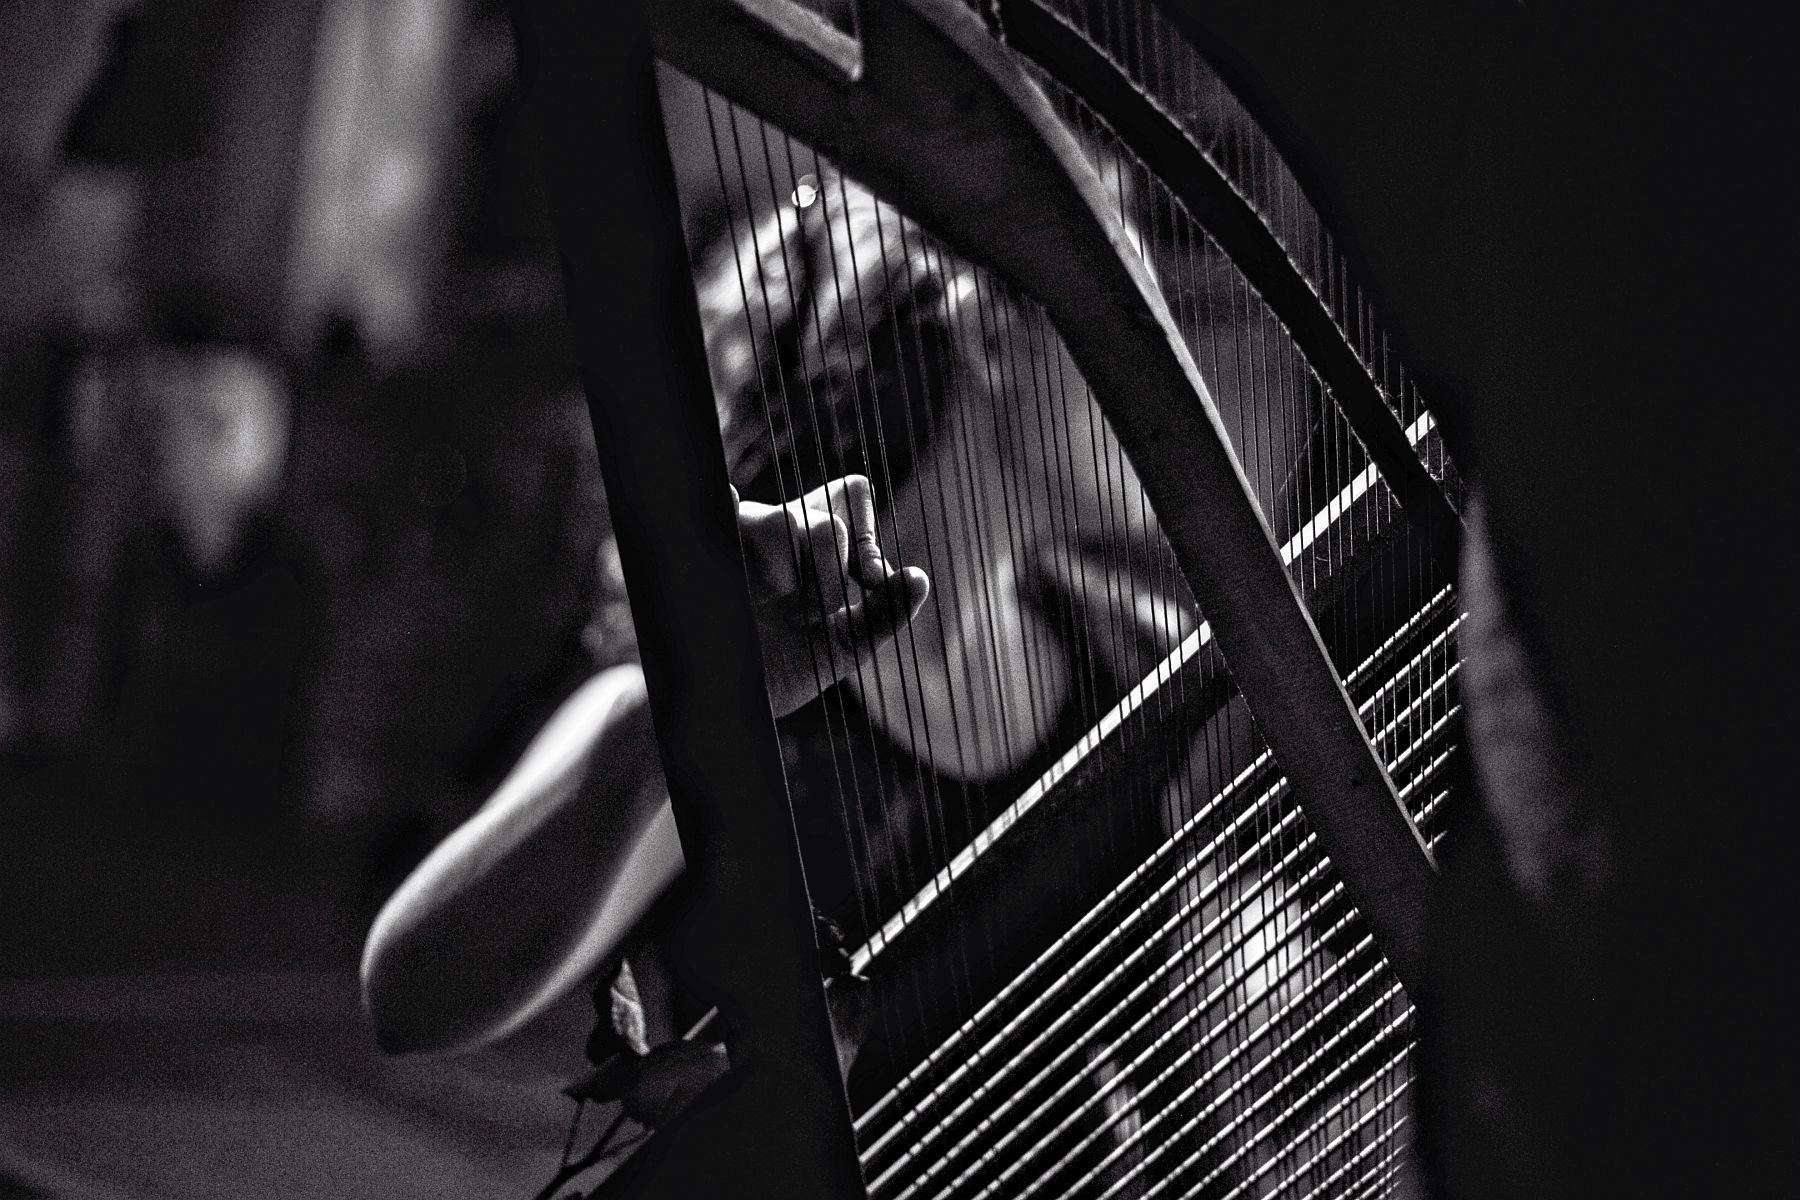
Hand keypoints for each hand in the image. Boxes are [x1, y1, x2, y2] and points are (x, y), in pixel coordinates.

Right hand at [735, 474, 929, 717]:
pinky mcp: (704, 552)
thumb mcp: (843, 644)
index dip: (868, 536)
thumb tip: (919, 578)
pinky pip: (722, 510)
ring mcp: (739, 537)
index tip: (872, 580)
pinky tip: (732, 504)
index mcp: (812, 539)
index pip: (853, 493)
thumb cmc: (782, 668)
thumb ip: (884, 613)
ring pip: (785, 522)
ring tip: (770, 611)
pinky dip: (728, 507)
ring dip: (791, 577)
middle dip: (832, 575)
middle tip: (811, 616)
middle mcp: (777, 529)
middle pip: (828, 524)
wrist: (729, 704)